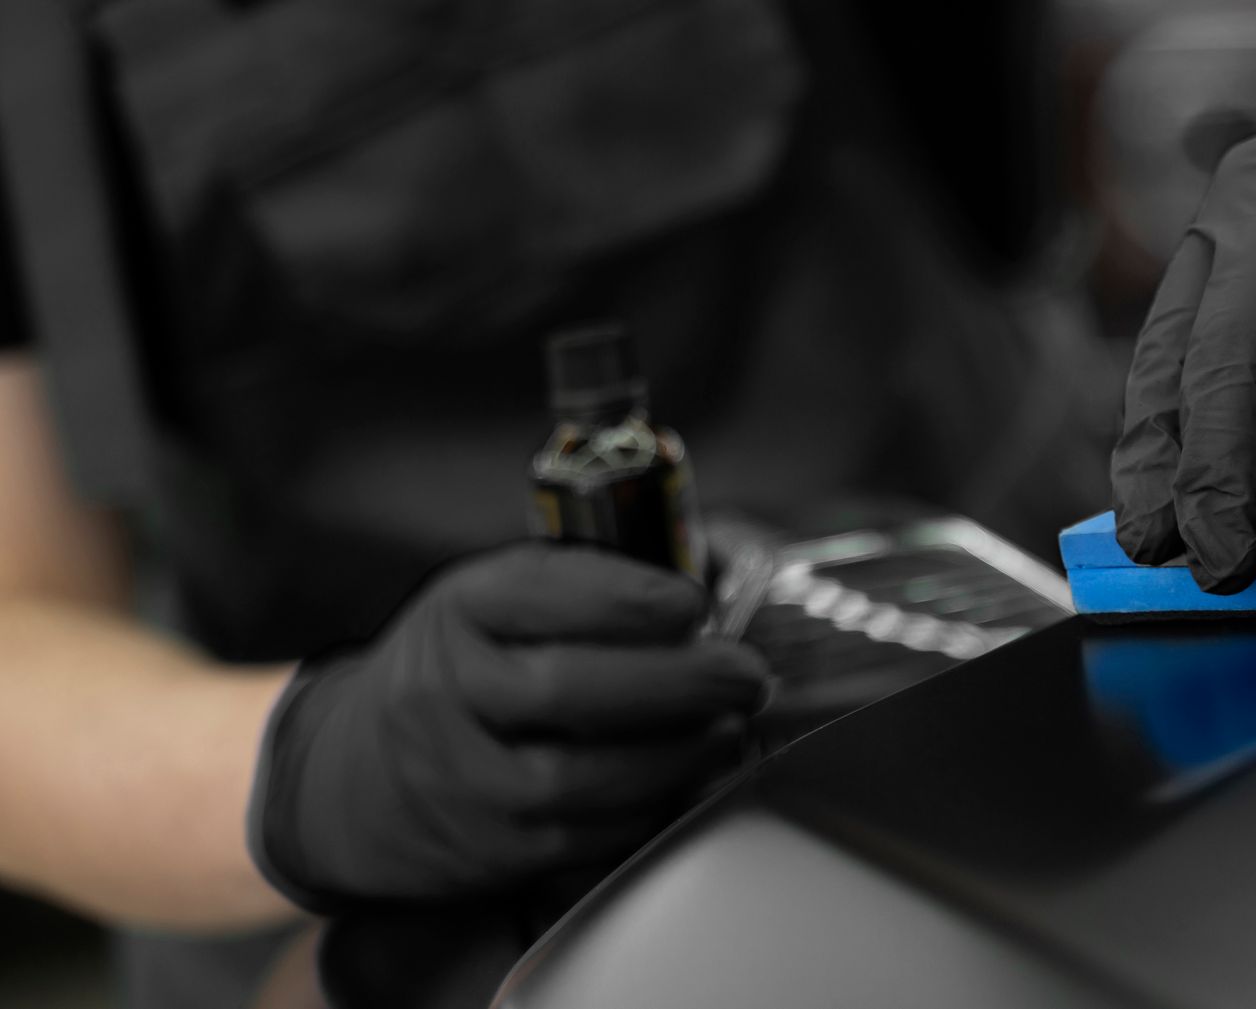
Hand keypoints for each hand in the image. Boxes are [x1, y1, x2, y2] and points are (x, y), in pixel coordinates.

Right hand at [248, 542, 767, 910]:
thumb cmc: (459, 669)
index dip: (627, 598)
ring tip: (728, 731)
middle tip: (744, 674)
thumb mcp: (494, 601)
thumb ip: (585, 585)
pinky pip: (580, 835)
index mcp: (460, 609)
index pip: (540, 592)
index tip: (692, 602)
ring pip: (575, 777)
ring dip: (674, 755)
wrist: (348, 776)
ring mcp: (461, 777)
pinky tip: (688, 782)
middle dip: (675, 682)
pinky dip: (647, 810)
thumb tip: (711, 569)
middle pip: (566, 689)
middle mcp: (447, 692)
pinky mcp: (487, 849)